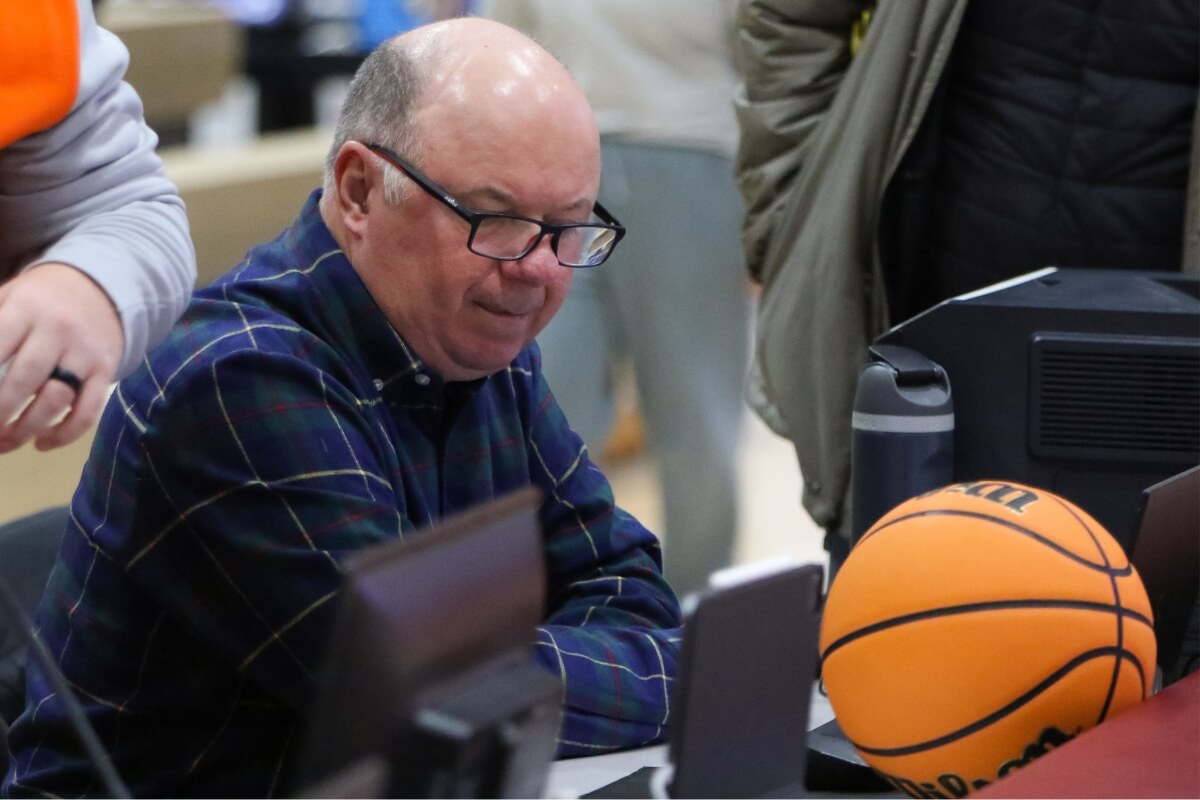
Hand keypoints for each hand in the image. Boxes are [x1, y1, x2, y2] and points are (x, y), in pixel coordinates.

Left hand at [0, 263, 123, 452]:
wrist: (101, 288)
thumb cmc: (41, 299)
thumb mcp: (7, 296)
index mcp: (25, 309)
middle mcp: (57, 330)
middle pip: (24, 379)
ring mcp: (85, 353)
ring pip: (56, 399)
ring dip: (26, 428)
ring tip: (5, 444)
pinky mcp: (105, 371)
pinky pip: (89, 410)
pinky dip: (66, 433)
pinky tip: (43, 443)